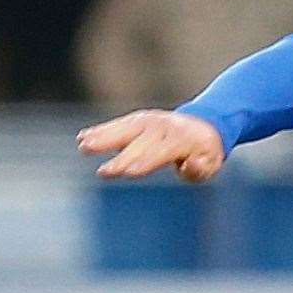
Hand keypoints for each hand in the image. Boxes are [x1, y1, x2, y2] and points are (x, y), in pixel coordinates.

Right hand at [78, 109, 225, 181]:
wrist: (203, 125)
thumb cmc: (204, 154)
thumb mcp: (210, 165)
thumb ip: (198, 168)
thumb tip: (190, 164)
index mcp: (183, 140)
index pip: (163, 151)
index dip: (146, 161)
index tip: (129, 172)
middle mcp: (164, 128)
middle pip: (141, 142)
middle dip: (123, 157)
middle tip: (105, 172)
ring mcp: (149, 121)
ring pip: (126, 129)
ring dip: (104, 137)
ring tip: (84, 146)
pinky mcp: (137, 119)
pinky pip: (119, 124)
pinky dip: (101, 130)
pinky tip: (83, 137)